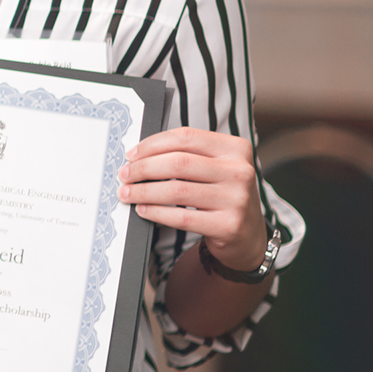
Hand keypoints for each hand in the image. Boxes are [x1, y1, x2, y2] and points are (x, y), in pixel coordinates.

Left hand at [119, 127, 266, 270]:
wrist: (248, 234)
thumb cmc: (222, 194)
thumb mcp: (215, 167)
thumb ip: (186, 155)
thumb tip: (138, 155)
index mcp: (235, 148)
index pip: (185, 137)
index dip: (152, 144)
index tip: (131, 154)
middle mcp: (240, 171)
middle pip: (178, 163)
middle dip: (143, 168)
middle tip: (124, 175)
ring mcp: (237, 199)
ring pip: (176, 190)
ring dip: (144, 192)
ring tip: (127, 194)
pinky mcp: (229, 225)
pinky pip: (181, 217)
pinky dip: (156, 212)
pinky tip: (143, 210)